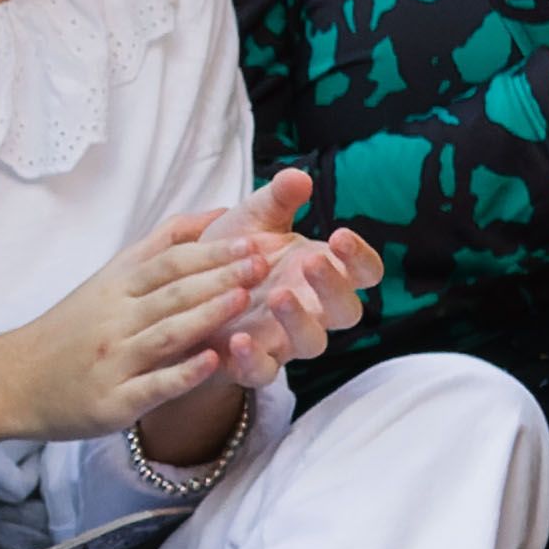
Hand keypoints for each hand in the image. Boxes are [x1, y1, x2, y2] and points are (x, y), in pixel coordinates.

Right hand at [0, 214, 258, 456]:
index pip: (169, 262)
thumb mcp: (109, 279)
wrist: (15, 380)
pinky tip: (213, 363)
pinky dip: (183, 373)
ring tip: (244, 299)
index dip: (213, 250)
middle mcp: (115, 319)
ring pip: (165, 334)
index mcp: (117, 287)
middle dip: (221, 275)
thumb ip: (162, 246)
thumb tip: (216, 213)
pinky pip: (152, 386)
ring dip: (206, 316)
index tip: (255, 240)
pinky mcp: (112, 402)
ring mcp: (114, 361)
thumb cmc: (73, 328)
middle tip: (265, 261)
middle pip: (172, 292)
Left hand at [194, 168, 380, 387]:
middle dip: (334, 287)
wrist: (186, 294)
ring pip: (312, 343)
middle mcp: (310, 308)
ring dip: (299, 321)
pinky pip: (264, 372)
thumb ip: (276, 201)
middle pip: (347, 311)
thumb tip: (298, 176)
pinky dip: (255, 360)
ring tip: (278, 295)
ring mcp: (283, 339)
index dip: (361, 258)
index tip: (340, 235)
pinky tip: (237, 339)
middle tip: (311, 262)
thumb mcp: (251, 221)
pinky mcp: (251, 363)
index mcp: (319, 271)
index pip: (362, 271)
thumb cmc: (231, 256)